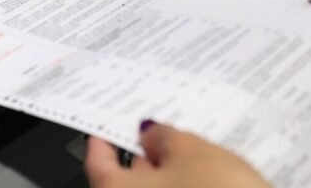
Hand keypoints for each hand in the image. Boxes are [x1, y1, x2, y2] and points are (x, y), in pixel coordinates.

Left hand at [84, 121, 270, 187]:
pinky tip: (212, 184)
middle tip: (161, 136)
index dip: (105, 140)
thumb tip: (150, 134)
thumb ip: (164, 138)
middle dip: (145, 160)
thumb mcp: (194, 153)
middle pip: (126, 184)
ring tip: (198, 158)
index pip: (98, 162)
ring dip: (172, 179)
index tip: (109, 128)